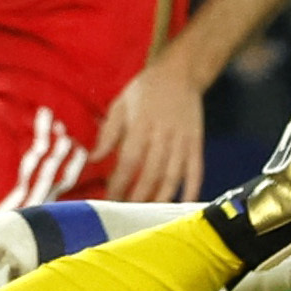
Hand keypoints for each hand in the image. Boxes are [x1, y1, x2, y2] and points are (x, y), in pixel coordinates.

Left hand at [88, 54, 210, 201]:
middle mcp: (163, 135)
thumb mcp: (120, 104)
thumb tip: (94, 159)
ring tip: (148, 216)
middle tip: (126, 214)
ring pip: (173, 176)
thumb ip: (108, 133)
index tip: (110, 199)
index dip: (120, 183)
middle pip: (151, 173)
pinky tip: (182, 206)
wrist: (181, 74)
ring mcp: (183, 140)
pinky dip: (191, 190)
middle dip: (138, 197)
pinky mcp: (197, 144)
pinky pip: (195, 171)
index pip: (129, 161)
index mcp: (141, 125)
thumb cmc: (145, 90)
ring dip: (161, 198)